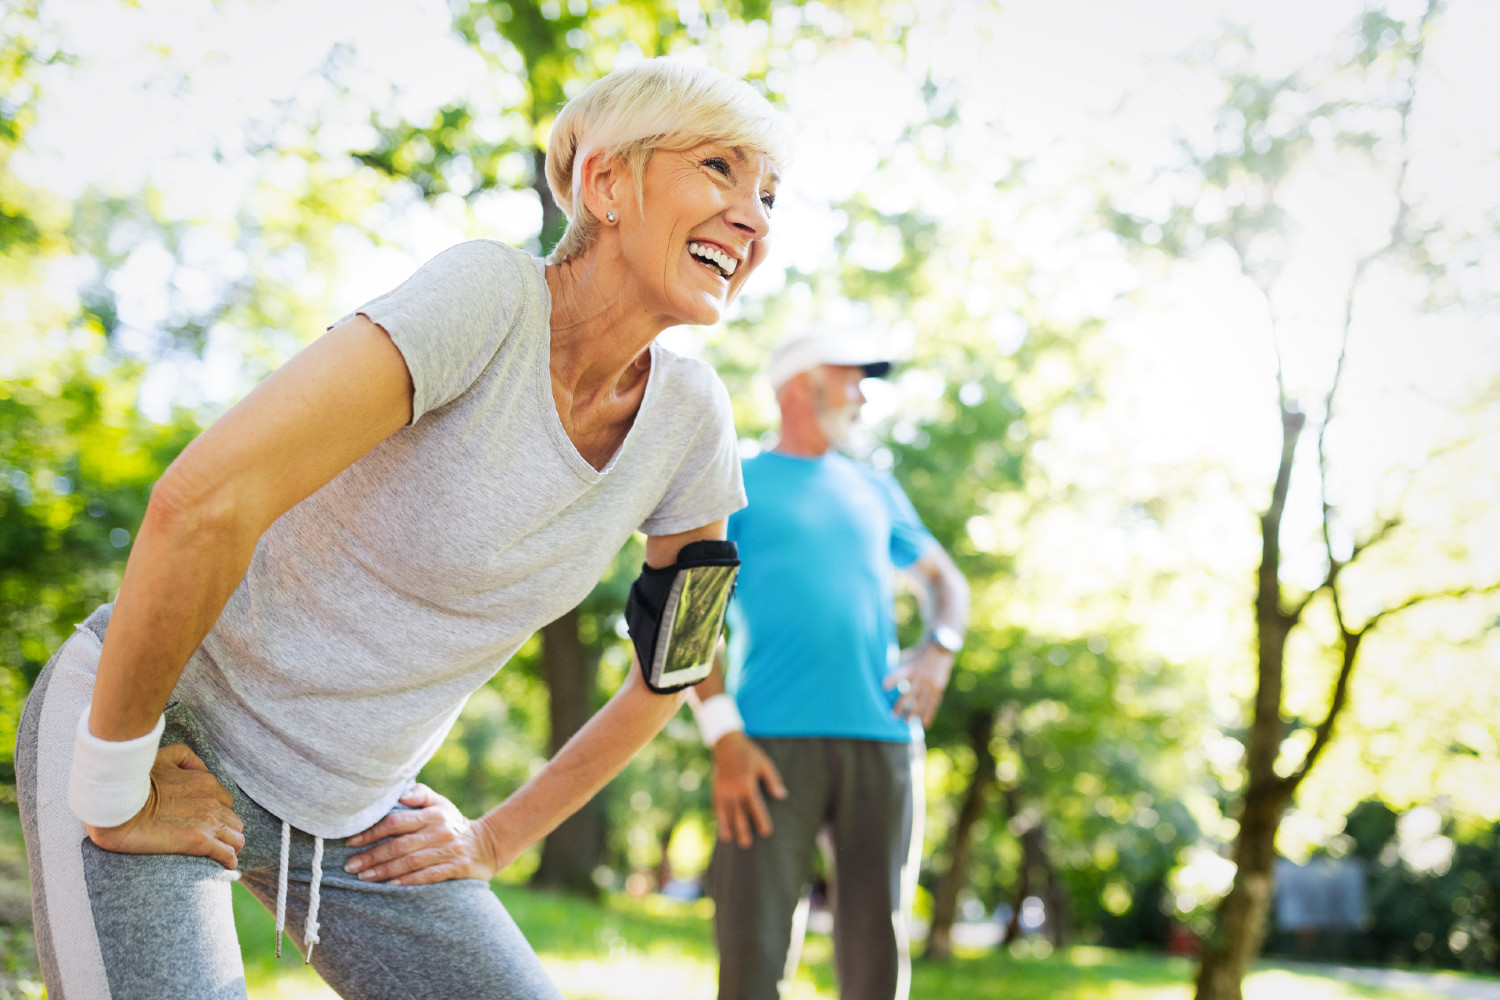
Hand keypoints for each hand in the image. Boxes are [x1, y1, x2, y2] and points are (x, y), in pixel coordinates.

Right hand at [85, 743, 243, 870]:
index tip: (208, 824)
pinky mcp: (198, 840)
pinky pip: (226, 853)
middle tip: (215, 843)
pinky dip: (229, 860)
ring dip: (231, 846)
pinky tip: (226, 867)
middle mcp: (211, 800)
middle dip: (227, 832)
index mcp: (205, 782)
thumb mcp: (164, 757)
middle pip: (233, 821)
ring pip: (236, 837)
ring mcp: (207, 821)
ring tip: (222, 856)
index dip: (219, 813)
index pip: (225, 802)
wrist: (118, 804)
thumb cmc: (135, 782)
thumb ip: (185, 758)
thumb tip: (200, 769)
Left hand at [344, 784, 499, 885]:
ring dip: (385, 871)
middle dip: (373, 856)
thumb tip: (401, 794)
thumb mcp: (441, 803)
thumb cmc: (452, 823)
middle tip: (350, 866)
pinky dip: (408, 881)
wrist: (488, 844)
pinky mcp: (457, 868)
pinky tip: (391, 885)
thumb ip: (420, 795)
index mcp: (433, 814)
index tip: (352, 842)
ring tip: (363, 877)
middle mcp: (440, 831)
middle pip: (400, 845)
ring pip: (411, 862)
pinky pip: (429, 876)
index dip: (373, 832)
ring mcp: (449, 851)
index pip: (397, 821)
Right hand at [711, 731, 786, 848]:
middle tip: (747, 844)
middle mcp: (733, 789)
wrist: (727, 743)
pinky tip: (721, 826)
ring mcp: (723, 789)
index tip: (766, 832)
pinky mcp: (716, 788)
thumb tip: (782, 796)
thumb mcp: (764, 763)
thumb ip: (773, 780)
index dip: (761, 820)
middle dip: (743, 829)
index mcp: (747, 784)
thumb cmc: (749, 753)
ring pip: (725, 812)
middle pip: (739, 813)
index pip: (755, 807)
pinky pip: (716, 805)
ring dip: (728, 826)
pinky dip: (718, 817)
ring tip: (730, 840)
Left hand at [884, 644, 953, 726]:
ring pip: (921, 702)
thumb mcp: (907, 656)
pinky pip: (933, 704)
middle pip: (909, 694)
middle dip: (900, 706)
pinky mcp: (938, 689)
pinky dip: (929, 714)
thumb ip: (898, 667)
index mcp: (910, 668)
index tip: (884, 687)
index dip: (891, 680)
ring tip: (906, 723)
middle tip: (892, 716)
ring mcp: (930, 684)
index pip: (899, 675)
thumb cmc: (918, 654)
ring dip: (913, 714)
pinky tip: (924, 724)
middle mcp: (920, 677)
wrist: (940, 649)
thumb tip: (884, 677)